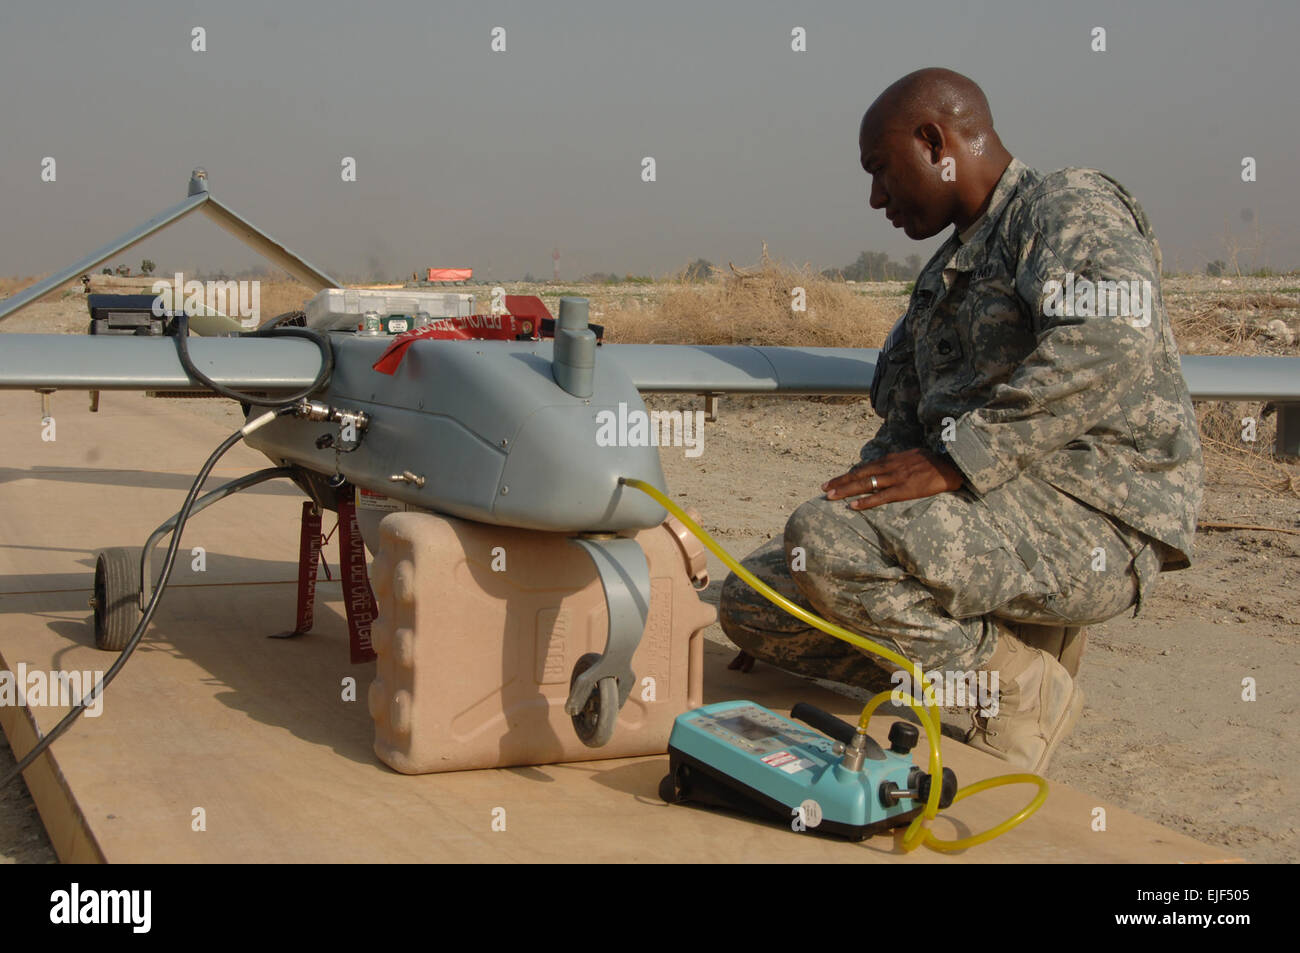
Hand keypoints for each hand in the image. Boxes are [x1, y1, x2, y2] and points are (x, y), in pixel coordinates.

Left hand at [821, 448, 963, 509]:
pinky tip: (853, 506)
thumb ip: (898, 461)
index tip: (833, 480)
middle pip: (859, 474)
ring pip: (865, 484)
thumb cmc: (934, 463)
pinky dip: (865, 501)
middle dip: (840, 482)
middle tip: (823, 488)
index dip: (848, 475)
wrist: (952, 467)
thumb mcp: (913, 456)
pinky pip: (881, 496)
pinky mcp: (904, 490)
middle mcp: (890, 467)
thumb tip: (888, 466)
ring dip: (846, 490)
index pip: (864, 467)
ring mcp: (896, 478)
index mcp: (891, 459)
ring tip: (830, 496)